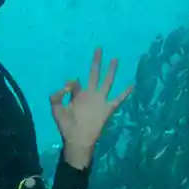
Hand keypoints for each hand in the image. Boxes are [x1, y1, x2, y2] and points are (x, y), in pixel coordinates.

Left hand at [50, 47, 132, 169]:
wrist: (78, 140)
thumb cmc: (66, 126)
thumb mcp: (56, 109)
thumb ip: (56, 96)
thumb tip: (66, 85)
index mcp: (78, 95)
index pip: (75, 82)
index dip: (70, 84)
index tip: (67, 89)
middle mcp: (90, 95)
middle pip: (94, 74)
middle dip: (96, 62)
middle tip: (98, 49)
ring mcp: (100, 100)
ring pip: (107, 82)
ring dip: (111, 71)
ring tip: (115, 59)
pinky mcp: (108, 108)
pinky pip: (118, 99)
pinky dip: (126, 92)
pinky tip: (132, 85)